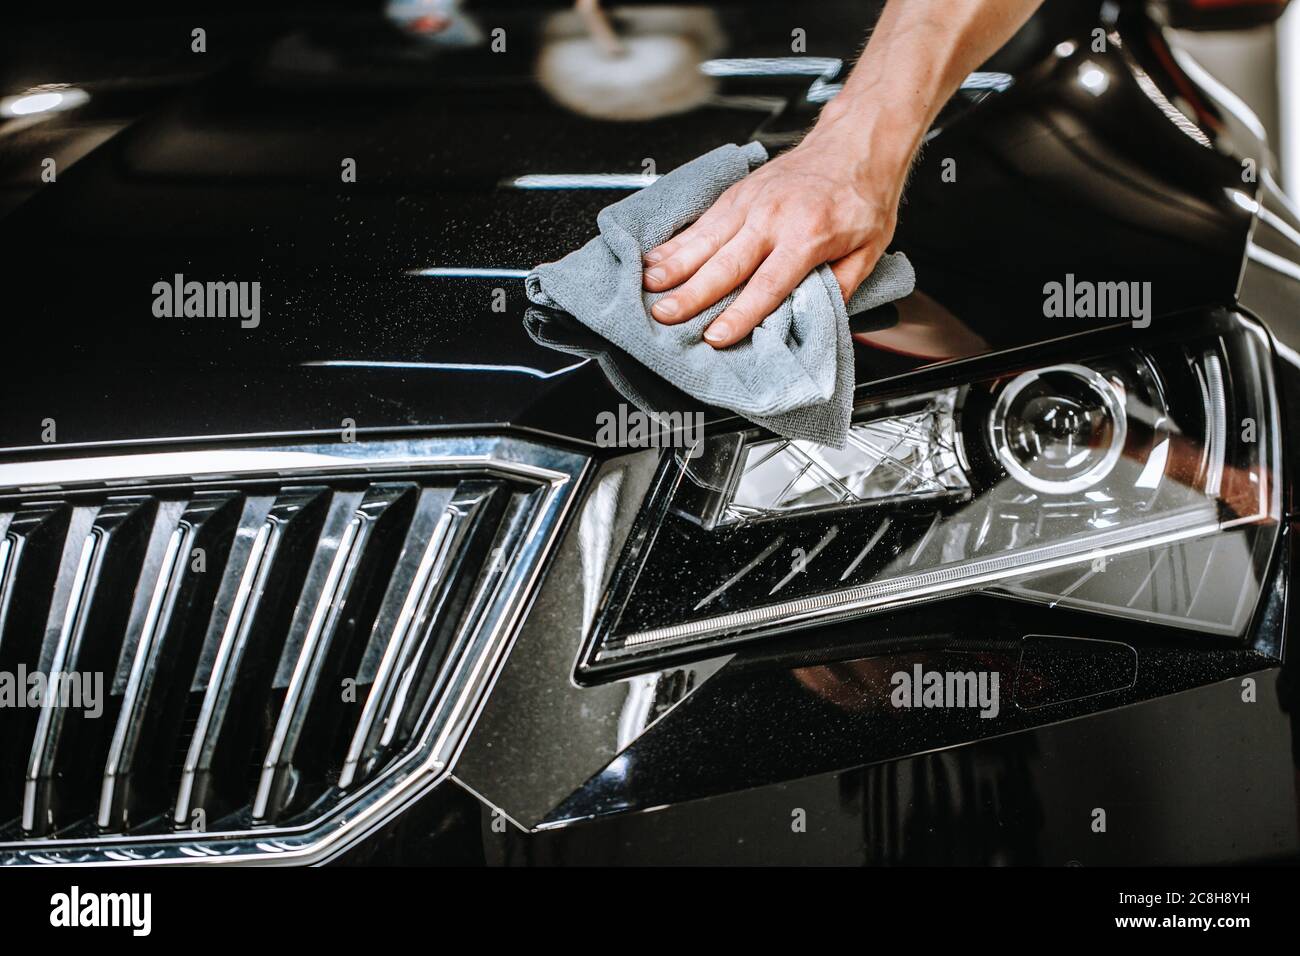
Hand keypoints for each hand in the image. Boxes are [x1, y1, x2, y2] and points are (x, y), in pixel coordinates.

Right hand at [641, 120, 909, 347]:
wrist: (857, 142)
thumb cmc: (862, 195)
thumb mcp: (869, 249)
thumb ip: (841, 287)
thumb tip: (814, 320)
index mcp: (808, 235)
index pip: (767, 284)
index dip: (740, 313)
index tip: (716, 336)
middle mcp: (774, 217)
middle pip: (725, 263)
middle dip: (691, 293)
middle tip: (664, 315)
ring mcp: (751, 202)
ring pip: (705, 239)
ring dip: (673, 265)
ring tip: (648, 286)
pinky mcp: (737, 193)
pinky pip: (701, 221)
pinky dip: (675, 241)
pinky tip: (653, 258)